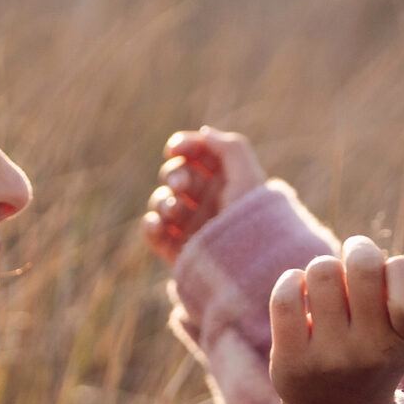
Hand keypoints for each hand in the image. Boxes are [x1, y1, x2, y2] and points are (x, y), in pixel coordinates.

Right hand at [141, 126, 267, 260]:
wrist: (247, 269)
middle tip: (180, 187)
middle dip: (174, 176)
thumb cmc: (253, 221)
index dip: (184, 146)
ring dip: (162, 201)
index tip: (176, 149)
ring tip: (173, 211)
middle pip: (176, 175)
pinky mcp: (178, 250)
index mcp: (226, 182)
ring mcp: (191, 226)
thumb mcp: (249, 178)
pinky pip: (154, 232)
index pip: (198, 154)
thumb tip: (204, 133)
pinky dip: (151, 225)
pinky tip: (157, 224)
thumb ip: (230, 148)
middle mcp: (208, 202)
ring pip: (162, 201)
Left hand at [271, 236, 403, 403]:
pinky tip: (301, 293)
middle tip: (356, 263)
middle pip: (362, 266)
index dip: (399, 265)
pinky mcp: (290, 360)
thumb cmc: (384, 351)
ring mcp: (328, 358)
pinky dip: (292, 281)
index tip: (390, 272)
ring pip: (322, 271)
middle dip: (359, 249)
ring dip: (325, 268)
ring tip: (329, 286)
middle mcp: (370, 353)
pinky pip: (286, 296)